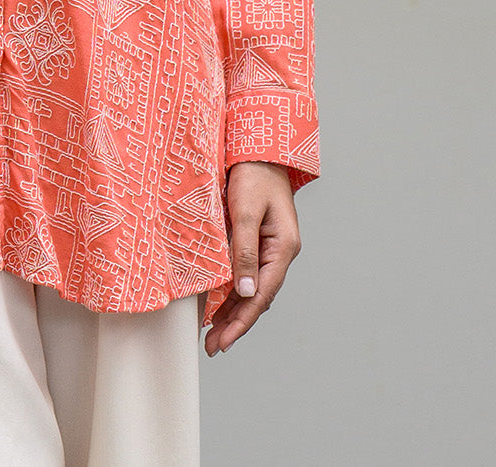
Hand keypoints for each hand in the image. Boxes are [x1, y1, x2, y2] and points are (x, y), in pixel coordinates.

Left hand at [203, 161, 300, 357]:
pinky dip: (232, 291)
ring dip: (233, 311)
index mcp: (283, 248)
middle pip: (257, 297)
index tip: (224, 342)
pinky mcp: (258, 239)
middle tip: (212, 347)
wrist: (258, 148)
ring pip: (251, 288)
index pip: (261, 295)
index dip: (242, 322)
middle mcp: (279, 252)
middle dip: (236, 324)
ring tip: (213, 334)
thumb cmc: (253, 174)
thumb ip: (244, 251)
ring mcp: (270, 247)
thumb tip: (243, 292)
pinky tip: (219, 302)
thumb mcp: (246, 211)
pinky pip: (246, 272)